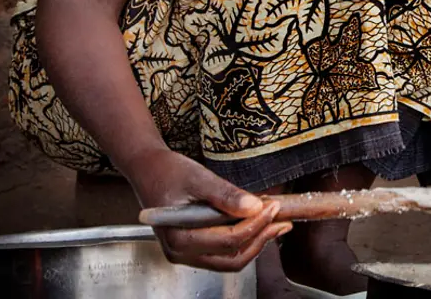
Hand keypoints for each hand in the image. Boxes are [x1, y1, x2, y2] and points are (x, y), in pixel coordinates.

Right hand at [126, 149, 290, 271]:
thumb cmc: (168, 172)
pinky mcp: (193, 247)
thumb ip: (225, 195)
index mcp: (178, 238)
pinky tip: (258, 225)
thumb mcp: (199, 178)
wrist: (149, 170)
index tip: (273, 206)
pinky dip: (243, 241)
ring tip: (275, 223)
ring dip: (254, 243)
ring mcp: (186, 253)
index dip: (255, 225)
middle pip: (231, 258)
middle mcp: (180, 252)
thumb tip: (254, 207)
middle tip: (281, 220)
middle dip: (260, 240)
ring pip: (229, 260)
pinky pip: (223, 253)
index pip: (227, 240)